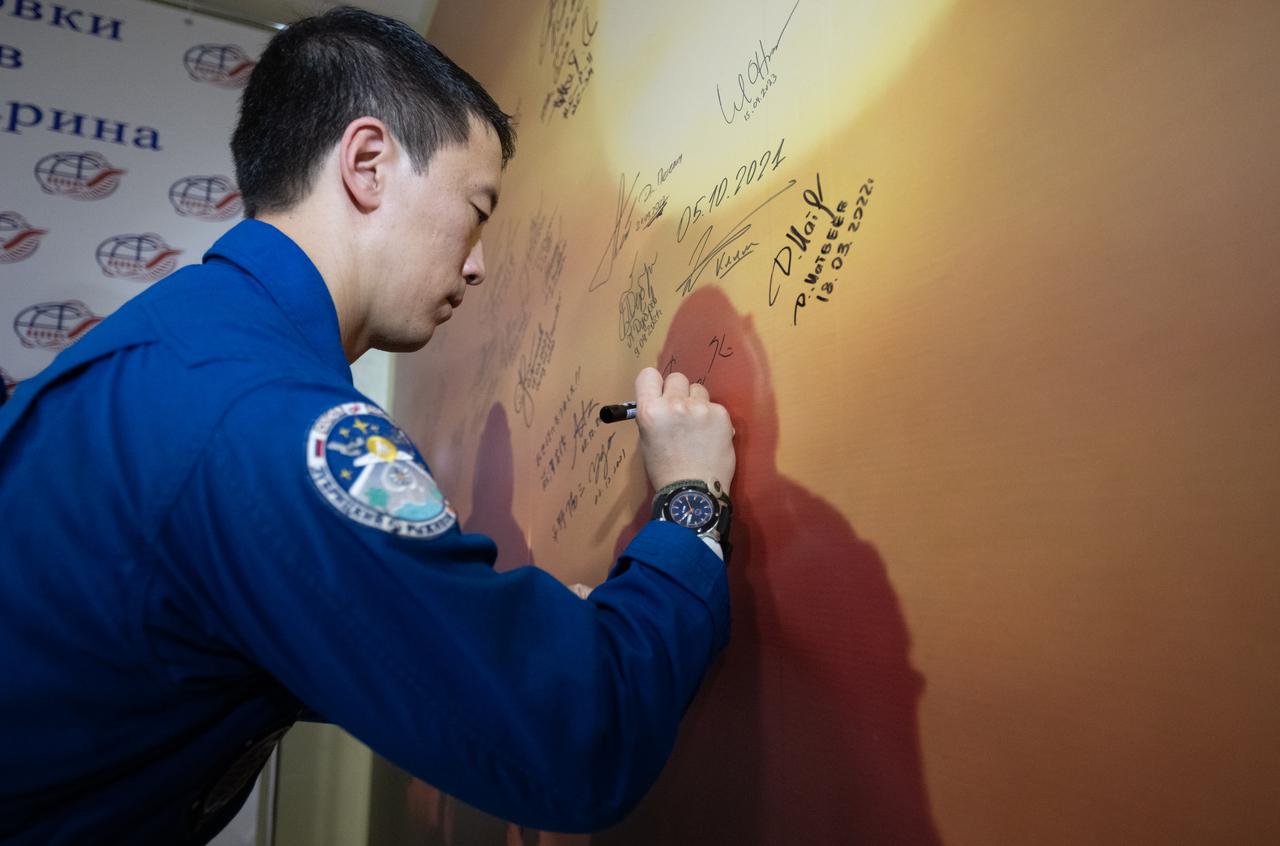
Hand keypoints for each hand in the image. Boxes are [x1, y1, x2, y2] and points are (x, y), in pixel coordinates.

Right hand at [633, 367, 735, 494]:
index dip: (654, 384)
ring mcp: (699, 408)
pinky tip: (711, 437)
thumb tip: (662, 400)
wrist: (694, 493)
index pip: (648, 375)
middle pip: (677, 378)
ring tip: (698, 427)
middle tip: (680, 412)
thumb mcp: (647, 440)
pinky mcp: (721, 414)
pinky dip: (713, 418)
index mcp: (650, 411)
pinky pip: (715, 406)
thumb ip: (653, 415)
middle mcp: (674, 404)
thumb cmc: (665, 471)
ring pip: (698, 390)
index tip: (659, 394)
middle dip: (678, 392)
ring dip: (697, 403)